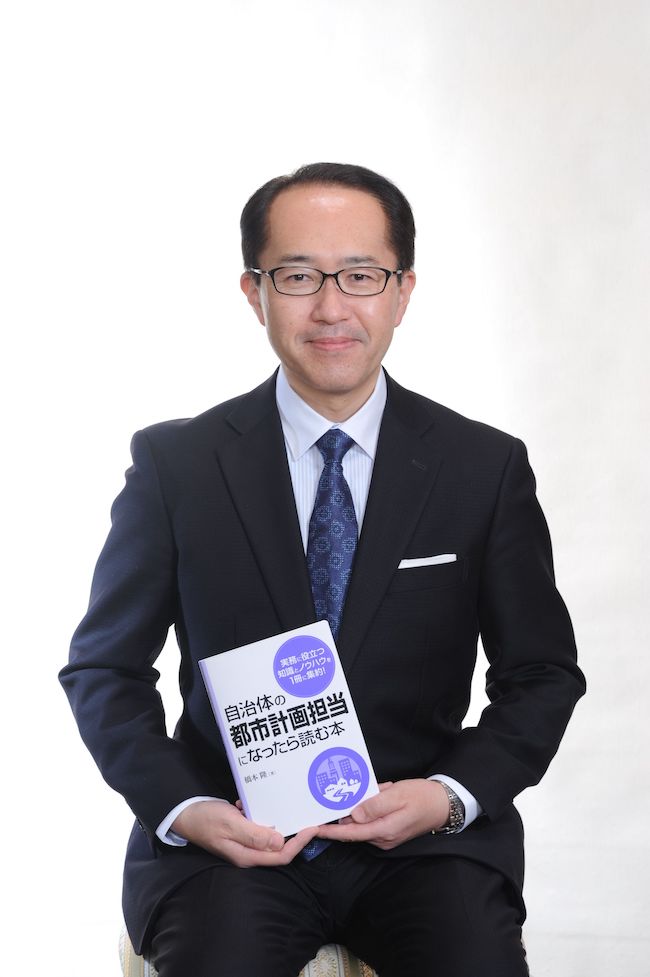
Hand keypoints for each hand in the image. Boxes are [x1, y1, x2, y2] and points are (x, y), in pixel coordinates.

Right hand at [171, 800, 318, 866]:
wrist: (184, 814)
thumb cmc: (205, 819)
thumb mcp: (230, 824)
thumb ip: (255, 834)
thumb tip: (280, 841)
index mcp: (247, 855)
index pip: (281, 855)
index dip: (299, 843)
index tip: (312, 827)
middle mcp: (248, 853)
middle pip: (279, 848)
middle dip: (295, 833)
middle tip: (307, 815)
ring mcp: (244, 844)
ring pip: (270, 836)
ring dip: (277, 821)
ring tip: (285, 804)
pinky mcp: (240, 833)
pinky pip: (258, 826)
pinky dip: (260, 814)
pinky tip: (251, 803)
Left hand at [316, 779, 449, 849]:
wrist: (443, 804)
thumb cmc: (422, 797)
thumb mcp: (397, 795)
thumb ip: (374, 805)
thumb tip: (354, 814)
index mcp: (384, 830)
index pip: (351, 833)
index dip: (332, 831)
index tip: (315, 828)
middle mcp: (383, 838)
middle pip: (355, 828)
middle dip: (348, 811)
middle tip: (344, 791)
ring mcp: (387, 837)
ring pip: (363, 823)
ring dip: (362, 806)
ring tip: (376, 788)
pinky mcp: (389, 832)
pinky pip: (372, 820)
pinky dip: (371, 807)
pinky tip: (381, 792)